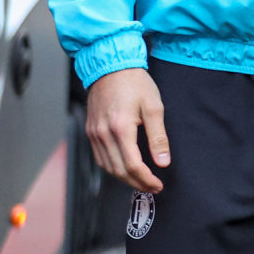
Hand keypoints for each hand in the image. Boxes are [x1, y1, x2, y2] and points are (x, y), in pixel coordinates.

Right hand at [86, 68, 168, 192]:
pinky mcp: (90, 131)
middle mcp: (103, 134)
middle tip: (152, 187)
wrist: (111, 66)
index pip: (132, 165)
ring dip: (123, 178)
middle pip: (118, 170)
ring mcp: (93, 133)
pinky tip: (124, 167)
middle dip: (136, 183)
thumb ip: (158, 137)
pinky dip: (112, 167)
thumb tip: (163, 161)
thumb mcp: (153, 107)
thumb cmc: (135, 83)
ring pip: (107, 167)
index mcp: (120, 128)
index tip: (158, 184)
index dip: (146, 179)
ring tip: (140, 181)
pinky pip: (99, 157)